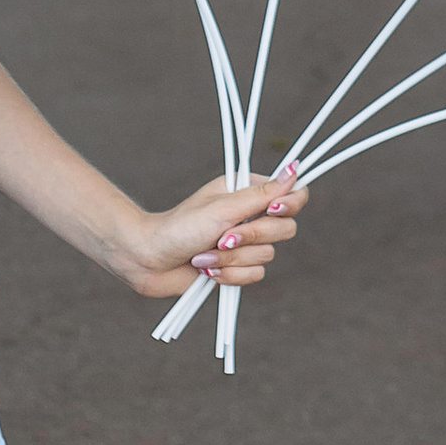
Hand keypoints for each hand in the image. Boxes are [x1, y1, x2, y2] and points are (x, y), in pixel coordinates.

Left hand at [114, 170, 303, 301]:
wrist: (150, 260)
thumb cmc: (180, 227)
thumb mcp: (223, 208)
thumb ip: (262, 193)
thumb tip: (295, 169)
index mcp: (248, 192)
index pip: (294, 195)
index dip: (289, 204)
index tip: (272, 209)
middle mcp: (250, 216)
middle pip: (285, 229)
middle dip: (251, 237)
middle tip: (223, 237)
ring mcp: (245, 244)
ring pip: (267, 256)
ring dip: (232, 259)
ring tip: (204, 254)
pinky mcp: (238, 268)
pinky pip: (255, 275)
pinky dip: (229, 274)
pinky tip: (206, 269)